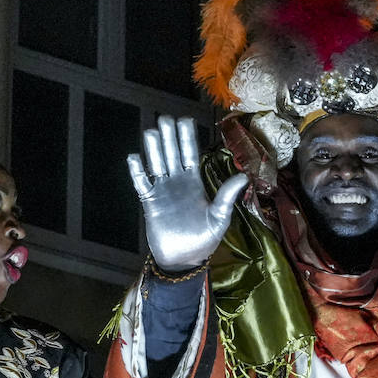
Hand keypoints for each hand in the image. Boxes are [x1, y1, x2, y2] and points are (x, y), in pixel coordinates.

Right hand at [127, 115, 248, 271]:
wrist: (184, 259)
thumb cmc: (204, 239)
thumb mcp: (220, 217)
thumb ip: (226, 196)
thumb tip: (243, 177)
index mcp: (194, 183)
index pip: (190, 155)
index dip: (187, 138)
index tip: (184, 120)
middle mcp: (177, 183)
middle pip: (171, 154)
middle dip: (169, 137)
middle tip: (165, 118)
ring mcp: (162, 191)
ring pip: (156, 164)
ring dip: (153, 149)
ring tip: (151, 131)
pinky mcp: (149, 202)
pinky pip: (141, 183)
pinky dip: (137, 171)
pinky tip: (134, 157)